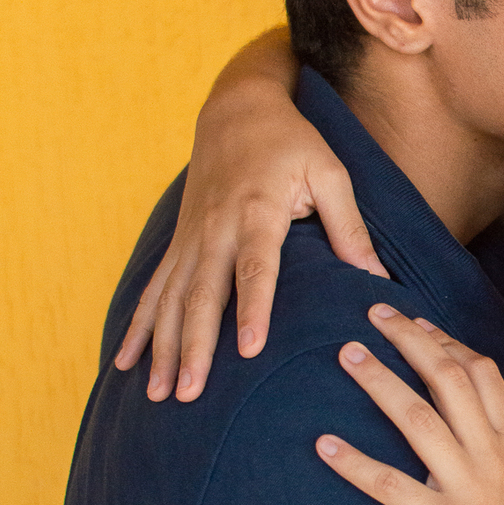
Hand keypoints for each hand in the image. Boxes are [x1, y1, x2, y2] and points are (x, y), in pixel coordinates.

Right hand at [115, 41, 386, 401]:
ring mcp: (191, 239)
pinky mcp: (179, 245)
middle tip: (193, 392)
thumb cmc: (291, 143)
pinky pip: (153, 291)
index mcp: (258, 210)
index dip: (252, 308)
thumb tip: (378, 279)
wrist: (236, 109)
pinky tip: (125, 364)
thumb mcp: (330, 172)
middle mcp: (216, 228)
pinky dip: (138, 328)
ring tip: (161, 395)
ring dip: (162, 348)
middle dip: (195, 346)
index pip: (255, 267)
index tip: (248, 348)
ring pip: (170, 300)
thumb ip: (350, 226)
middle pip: (202, 295)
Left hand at [316, 306, 503, 504]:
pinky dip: (355, 464)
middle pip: (451, 378)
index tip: (418, 323)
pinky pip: (392, 487)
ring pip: (420, 419)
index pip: (483, 377)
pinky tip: (323, 447)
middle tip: (373, 313)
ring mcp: (472, 491)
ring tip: (344, 355)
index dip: (447, 343)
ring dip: (379, 382)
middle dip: (411, 338)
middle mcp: (496, 461)